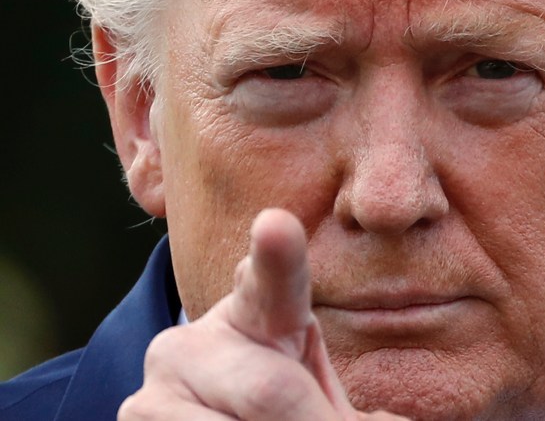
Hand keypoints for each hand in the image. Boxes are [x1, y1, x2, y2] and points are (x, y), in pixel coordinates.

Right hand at [118, 208, 408, 420]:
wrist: (198, 412)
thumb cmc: (280, 400)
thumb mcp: (311, 388)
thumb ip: (332, 398)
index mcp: (257, 314)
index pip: (272, 281)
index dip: (277, 255)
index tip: (277, 223)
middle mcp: (198, 339)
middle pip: (270, 391)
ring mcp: (159, 381)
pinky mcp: (132, 419)